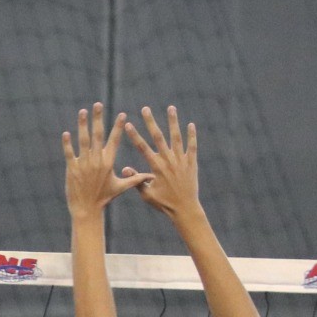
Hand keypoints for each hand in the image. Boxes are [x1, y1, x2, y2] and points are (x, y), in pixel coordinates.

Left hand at [62, 103, 150, 219]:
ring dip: (83, 125)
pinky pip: (69, 153)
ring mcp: (83, 164)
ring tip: (83, 111)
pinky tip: (66, 133)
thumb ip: (136, 178)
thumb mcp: (121, 187)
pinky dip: (67, 143)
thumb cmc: (104, 198)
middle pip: (98, 135)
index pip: (114, 140)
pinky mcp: (72, 169)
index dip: (118, 127)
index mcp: (109, 162)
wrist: (87, 210)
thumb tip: (152, 176)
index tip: (121, 114)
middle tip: (98, 104)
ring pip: (83, 140)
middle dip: (98, 118)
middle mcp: (96, 160)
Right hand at [122, 105, 200, 219]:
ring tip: (171, 108)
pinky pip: (191, 146)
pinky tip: (190, 124)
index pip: (142, 147)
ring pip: (176, 137)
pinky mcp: (191, 163)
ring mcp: (180, 160)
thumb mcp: (147, 194)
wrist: (184, 208)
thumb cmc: (163, 203)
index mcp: (156, 167)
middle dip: (151, 122)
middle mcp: (168, 160)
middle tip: (146, 109)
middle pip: (158, 137)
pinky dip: (191, 135)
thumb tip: (124, 168)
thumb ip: (136, 180)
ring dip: (173, 121)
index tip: (128, 124)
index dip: (135, 135)